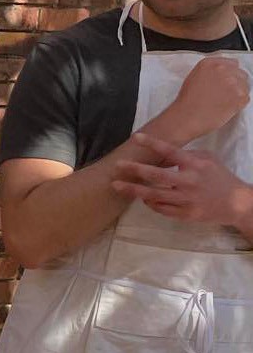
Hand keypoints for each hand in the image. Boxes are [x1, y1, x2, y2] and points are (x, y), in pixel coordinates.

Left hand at [112, 134, 252, 229]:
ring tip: (117, 185)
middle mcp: (190, 182)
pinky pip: (161, 209)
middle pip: (158, 176)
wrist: (236, 203)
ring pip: (154, 196)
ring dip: (134, 190)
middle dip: (136, 170)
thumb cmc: (219, 177)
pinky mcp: (185, 214)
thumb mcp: (208, 159)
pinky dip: (149, 202)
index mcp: (196, 165)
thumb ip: (187, 155)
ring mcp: (187, 200)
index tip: (135, 137)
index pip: (171, 152)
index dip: (152, 144)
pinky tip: (142, 196)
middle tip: (117, 165)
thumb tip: (162, 154)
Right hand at [155, 56, 249, 144]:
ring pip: (245, 85)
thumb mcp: (193, 78)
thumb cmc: (186, 103)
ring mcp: (233, 81)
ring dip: (237, 93)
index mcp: (209, 64)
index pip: (232, 63)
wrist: (186, 118)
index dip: (229, 73)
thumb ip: (210, 72)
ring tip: (222, 101)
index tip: (225, 81)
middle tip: (223, 94)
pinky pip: (246, 98)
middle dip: (235, 83)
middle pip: (240, 73)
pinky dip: (238, 104)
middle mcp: (222, 69)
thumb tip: (222, 74)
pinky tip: (224, 107)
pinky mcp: (240, 95)